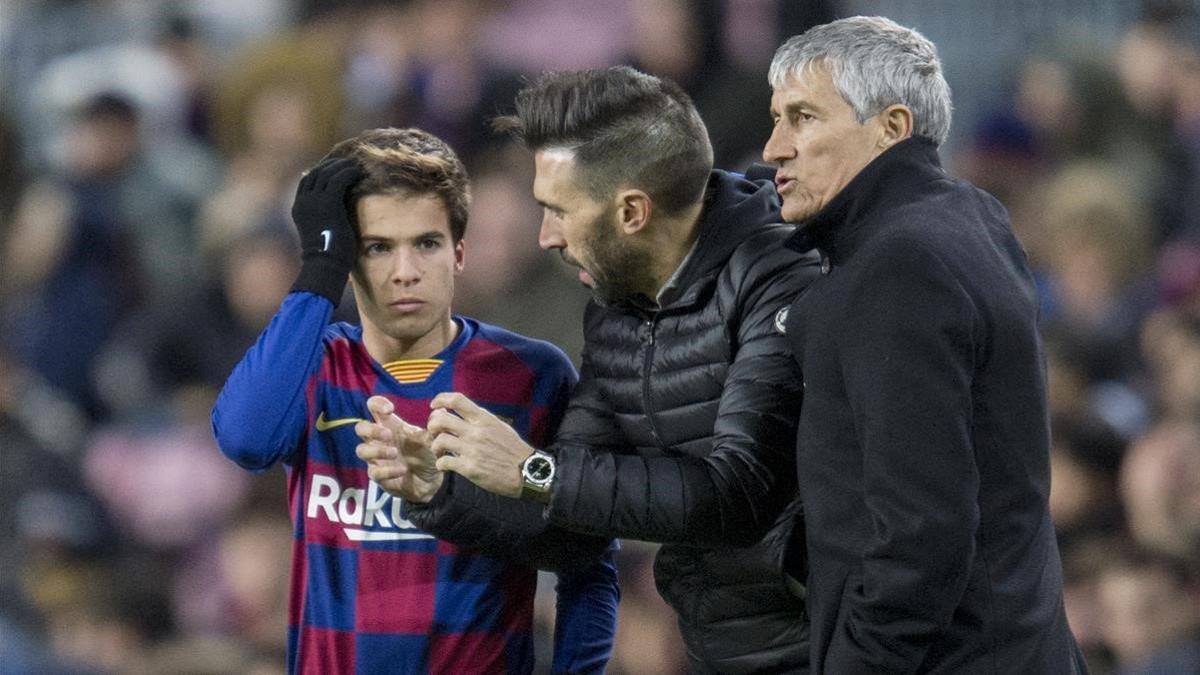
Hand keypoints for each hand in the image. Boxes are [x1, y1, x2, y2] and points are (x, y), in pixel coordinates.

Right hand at [290, 157, 361, 303]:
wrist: (324, 265)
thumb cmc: (327, 257)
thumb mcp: (322, 234)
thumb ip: (324, 220)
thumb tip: (337, 218)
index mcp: (299, 209)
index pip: (307, 181)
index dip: (320, 171)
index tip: (335, 168)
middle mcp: (303, 202)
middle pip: (315, 173)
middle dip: (331, 165)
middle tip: (346, 162)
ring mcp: (314, 202)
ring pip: (327, 173)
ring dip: (341, 167)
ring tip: (355, 165)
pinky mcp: (328, 203)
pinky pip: (339, 180)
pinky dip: (348, 173)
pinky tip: (358, 172)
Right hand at [354, 396, 442, 502]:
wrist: (431, 482)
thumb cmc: (427, 455)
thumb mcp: (432, 441)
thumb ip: (433, 428)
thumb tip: (439, 411)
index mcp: (391, 425)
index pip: (374, 406)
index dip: (377, 404)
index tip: (390, 410)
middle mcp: (380, 440)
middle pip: (361, 428)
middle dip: (372, 430)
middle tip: (389, 435)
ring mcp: (376, 458)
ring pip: (361, 450)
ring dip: (377, 450)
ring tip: (395, 453)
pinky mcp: (378, 476)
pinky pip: (374, 472)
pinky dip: (388, 471)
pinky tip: (403, 470)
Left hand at [428, 392, 534, 498]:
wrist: (526, 471)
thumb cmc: (513, 449)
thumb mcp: (499, 426)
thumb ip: (480, 420)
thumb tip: (459, 413)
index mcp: (484, 419)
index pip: (457, 400)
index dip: (441, 400)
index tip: (434, 406)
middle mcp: (476, 432)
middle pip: (441, 419)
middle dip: (432, 425)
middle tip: (434, 433)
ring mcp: (471, 450)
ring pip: (439, 441)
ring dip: (435, 447)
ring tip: (440, 452)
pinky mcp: (469, 468)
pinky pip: (444, 462)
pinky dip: (441, 463)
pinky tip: (445, 465)